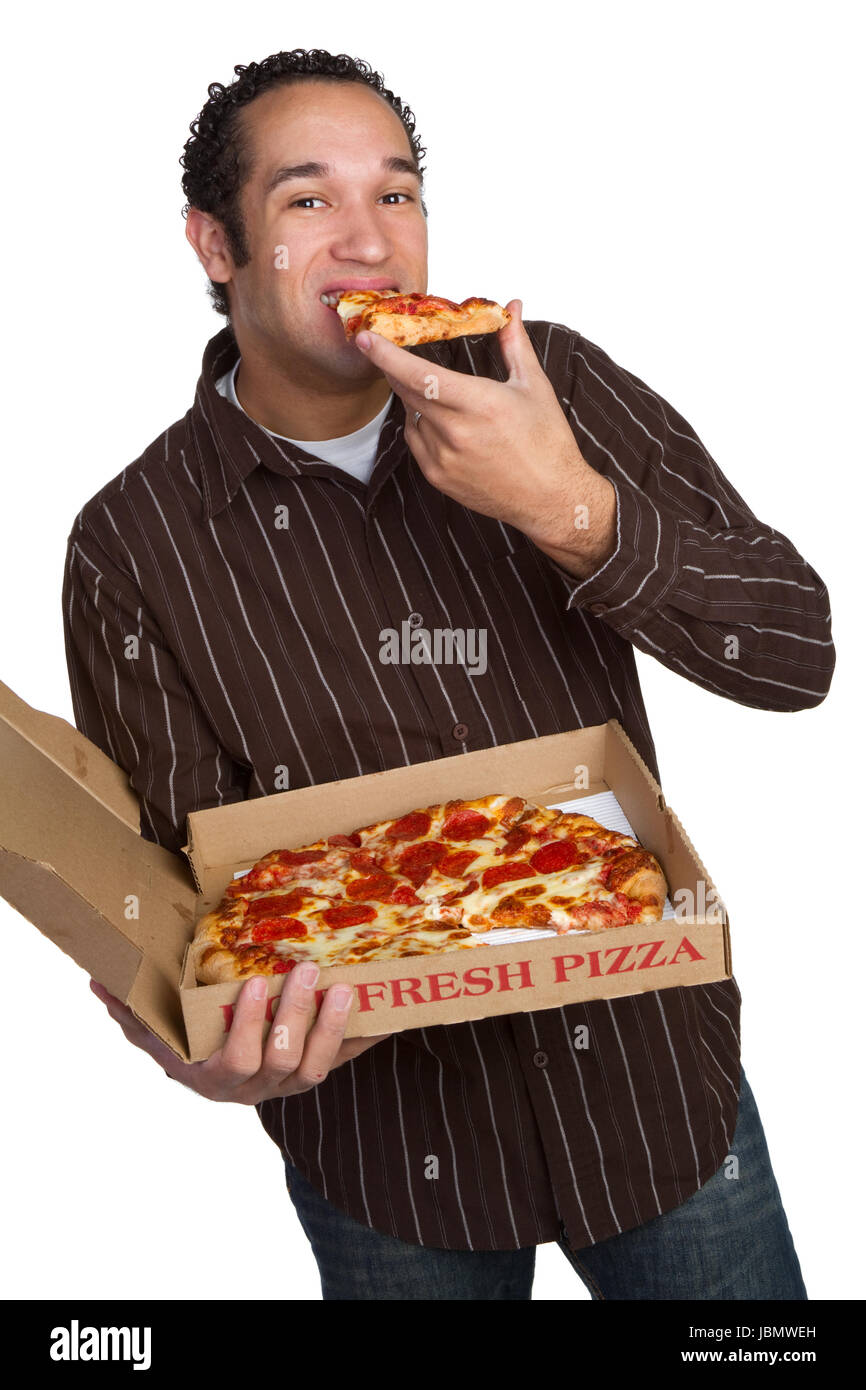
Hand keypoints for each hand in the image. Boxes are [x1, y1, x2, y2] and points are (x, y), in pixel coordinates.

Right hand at [89, 968, 390, 1103]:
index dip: (248, 1028)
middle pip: (280, 1062)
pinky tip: (390, 1014)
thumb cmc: (186, 1045)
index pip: (233, 1061)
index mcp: (212, 1076)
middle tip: (306, 971)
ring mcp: (287, 1084)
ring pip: (314, 1067)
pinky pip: (346, 1062)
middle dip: (294, 1017)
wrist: (221, 1079)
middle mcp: (253, 1088)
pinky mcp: (317, 1072)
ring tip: (344, 986)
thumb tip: (97, 981)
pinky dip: (367, 1040)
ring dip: (332, 1028)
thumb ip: (129, 1011)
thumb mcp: (155, 1033)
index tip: (254, 983)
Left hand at [355, 299, 616, 575]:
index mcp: (480, 404)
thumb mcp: (533, 386)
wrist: (550, 498)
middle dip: (394, 369)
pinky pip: (416, 441)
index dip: (388, 356)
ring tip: (446, 399)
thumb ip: (515, 343)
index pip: (420, 375)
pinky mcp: (438, 478)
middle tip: (388, 351)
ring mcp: (443, 458)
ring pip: (411, 417)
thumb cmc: (546, 441)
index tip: (366, 339)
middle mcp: (456, 432)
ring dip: (417, 400)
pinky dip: (422, 426)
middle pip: (407, 392)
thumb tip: (513, 307)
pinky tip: (444, 422)